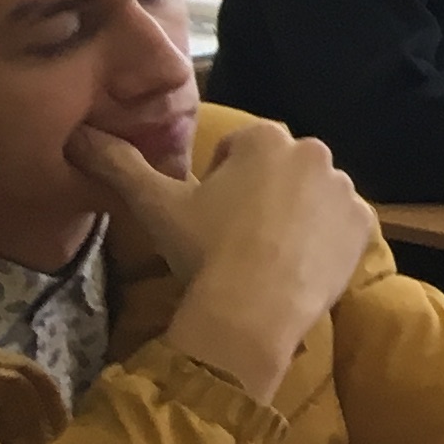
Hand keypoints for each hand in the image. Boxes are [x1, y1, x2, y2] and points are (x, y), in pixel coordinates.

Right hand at [73, 116, 373, 401]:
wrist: (254, 308)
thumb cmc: (204, 249)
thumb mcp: (155, 205)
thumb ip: (118, 165)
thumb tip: (79, 135)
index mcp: (266, 138)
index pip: (239, 147)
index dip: (219, 179)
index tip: (209, 214)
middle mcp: (314, 152)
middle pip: (280, 169)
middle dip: (260, 193)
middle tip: (236, 236)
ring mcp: (345, 188)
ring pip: (313, 195)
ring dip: (294, 215)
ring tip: (267, 254)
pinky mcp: (365, 224)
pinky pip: (342, 226)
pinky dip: (325, 240)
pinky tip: (298, 266)